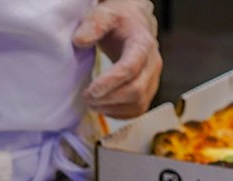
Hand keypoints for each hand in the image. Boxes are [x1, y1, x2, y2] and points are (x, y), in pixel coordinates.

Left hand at [73, 0, 161, 118]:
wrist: (133, 25)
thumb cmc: (118, 21)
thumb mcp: (103, 14)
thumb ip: (92, 25)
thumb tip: (79, 41)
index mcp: (142, 44)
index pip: (130, 68)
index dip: (111, 82)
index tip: (91, 90)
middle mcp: (152, 64)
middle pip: (136, 90)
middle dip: (109, 99)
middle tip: (86, 98)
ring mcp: (153, 80)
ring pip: (138, 104)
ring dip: (113, 108)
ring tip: (91, 104)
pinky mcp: (149, 92)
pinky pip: (137, 110)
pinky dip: (119, 113)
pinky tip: (103, 107)